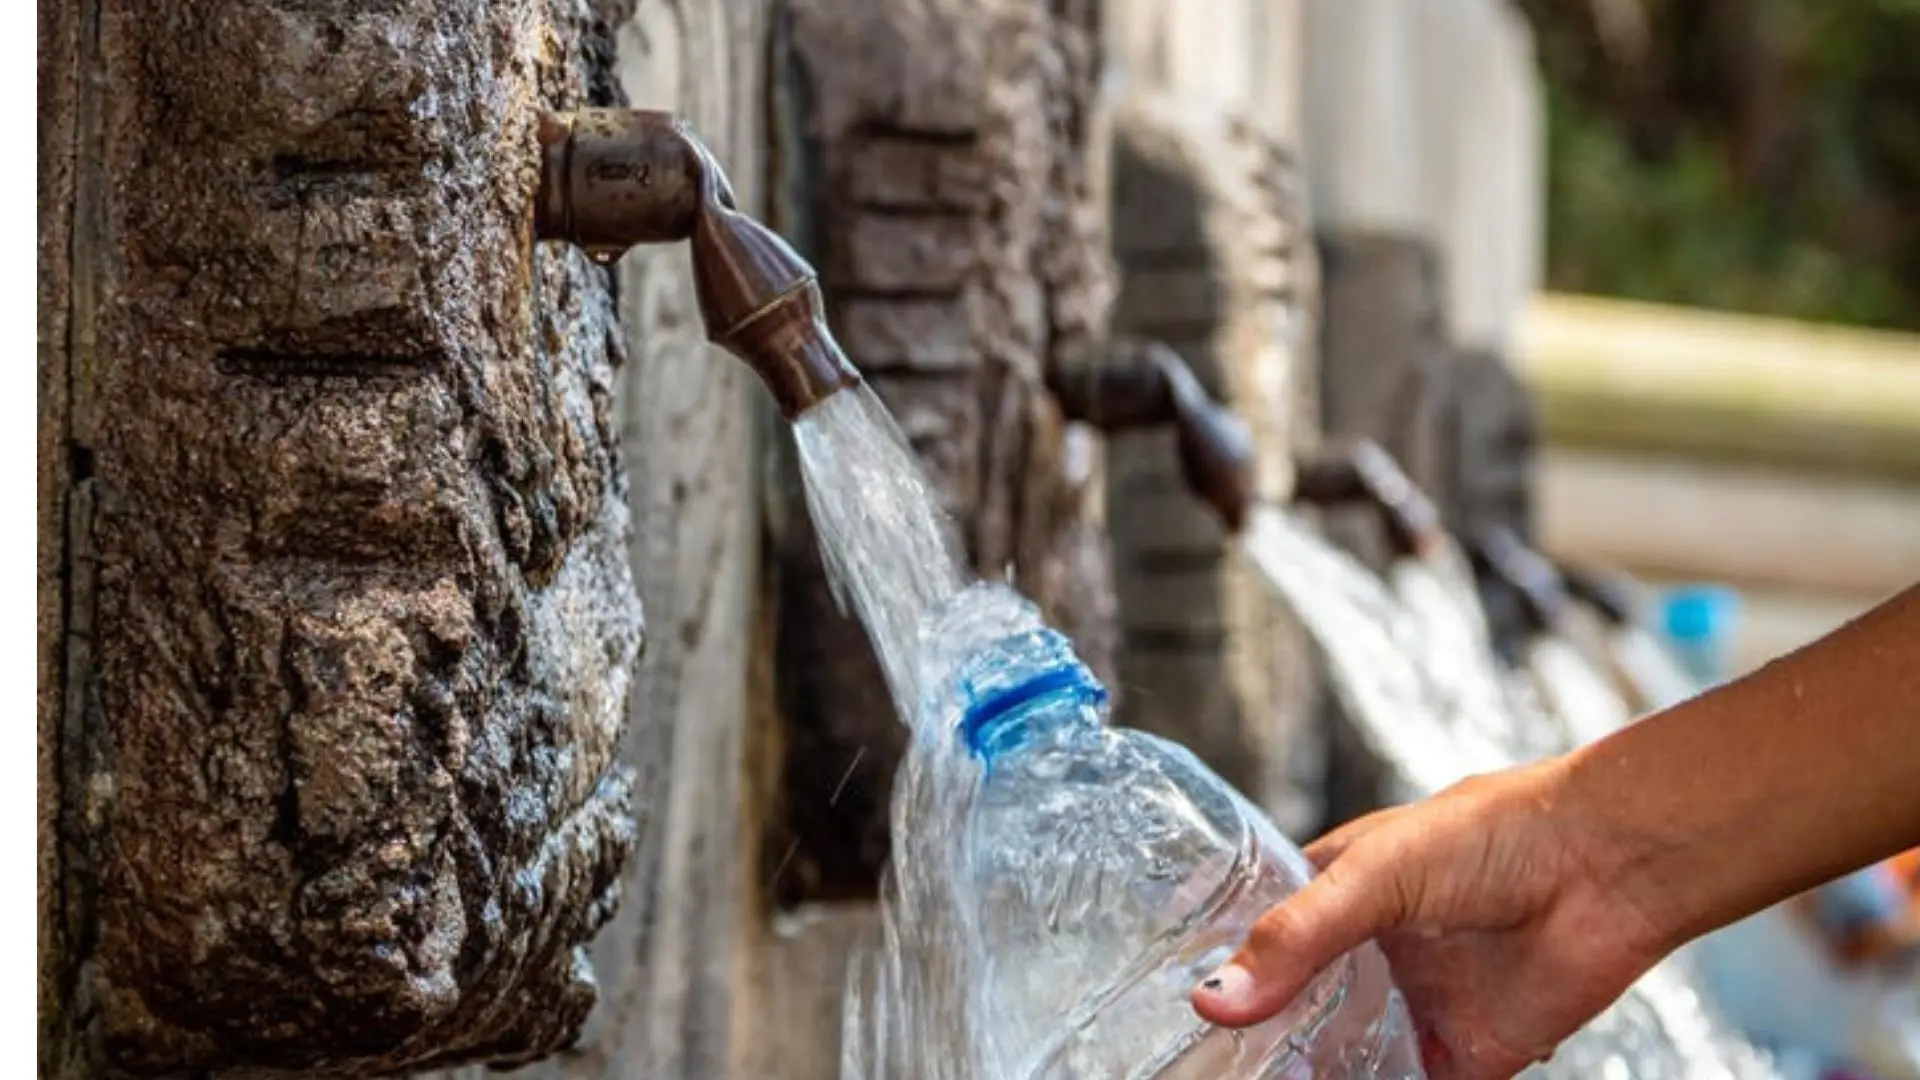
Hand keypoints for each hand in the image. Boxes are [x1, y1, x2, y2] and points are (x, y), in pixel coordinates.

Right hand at [1190, 760, 1670, 1079]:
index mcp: (1333, 893)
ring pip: (1337, 1063)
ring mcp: (1410, 1008)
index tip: (1162, 1007)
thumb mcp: (1376, 872)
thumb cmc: (1496, 833)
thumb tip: (1215, 997)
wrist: (1608, 866)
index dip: (1214, 972)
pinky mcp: (1462, 1057)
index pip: (1254, 940)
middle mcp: (1365, 956)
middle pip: (1288, 1013)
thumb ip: (1298, 938)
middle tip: (1200, 1068)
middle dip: (1250, 1043)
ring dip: (1301, 1078)